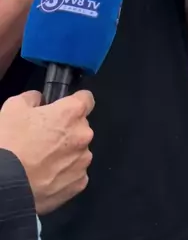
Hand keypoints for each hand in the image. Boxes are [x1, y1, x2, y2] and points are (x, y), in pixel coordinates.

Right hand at [0, 90, 93, 214]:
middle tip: (44, 138)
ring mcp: (82, 161)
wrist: (5, 183)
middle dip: (67, 130)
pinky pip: (76, 173)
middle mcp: (83, 135)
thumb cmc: (10, 143)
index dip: (74, 101)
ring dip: (67, 152)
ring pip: (79, 151)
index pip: (86, 99)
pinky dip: (65, 173)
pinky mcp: (78, 183)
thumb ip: (33, 98)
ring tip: (43, 160)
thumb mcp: (14, 107)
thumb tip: (40, 100)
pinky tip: (47, 175)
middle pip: (81, 127)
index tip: (64, 108)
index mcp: (72, 112)